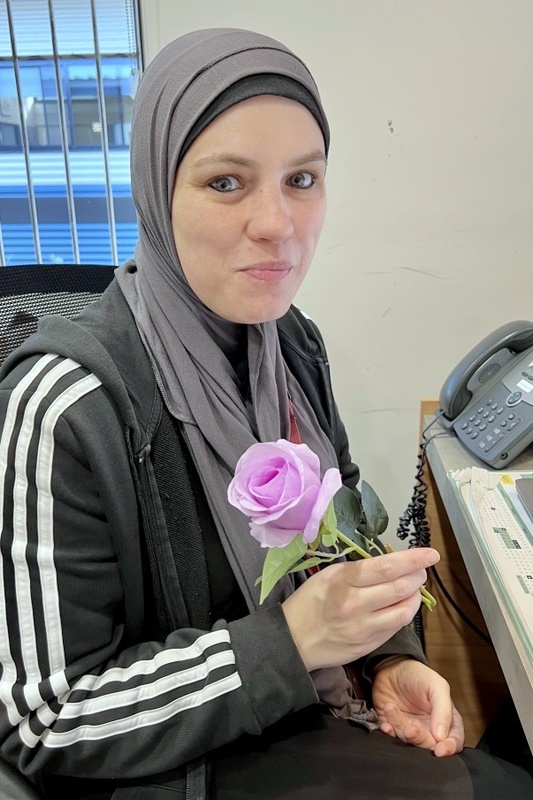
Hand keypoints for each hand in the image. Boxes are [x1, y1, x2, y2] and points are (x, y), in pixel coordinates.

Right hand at [281, 547, 439, 670]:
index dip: (413, 560)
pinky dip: (403, 614)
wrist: (293, 639)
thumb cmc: (310, 601)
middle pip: (400, 588)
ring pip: (403, 611)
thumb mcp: (330, 575)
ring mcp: (363, 628)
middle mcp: (355, 604)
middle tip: (420, 571)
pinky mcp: (368, 645)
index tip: (430, 554)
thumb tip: (393, 565)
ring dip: (415, 598)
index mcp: (344, 580)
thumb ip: (360, 570)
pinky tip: (400, 606)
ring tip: (412, 589)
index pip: (387, 567)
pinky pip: (395, 628)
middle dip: (417, 577)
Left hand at [372, 658, 464, 756]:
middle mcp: (430, 728)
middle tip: (409, 729)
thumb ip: (443, 710)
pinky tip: (385, 723)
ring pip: (409, 741)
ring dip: (399, 726)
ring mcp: (412, 729)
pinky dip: (389, 732)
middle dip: (419, 739)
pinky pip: (392, 737)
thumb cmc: (417, 674)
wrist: (390, 666)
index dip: (449, 748)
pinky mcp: (395, 728)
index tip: (439, 750)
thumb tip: (441, 737)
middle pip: (430, 745)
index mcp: (447, 719)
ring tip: (391, 708)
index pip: (454, 741)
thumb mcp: (436, 685)